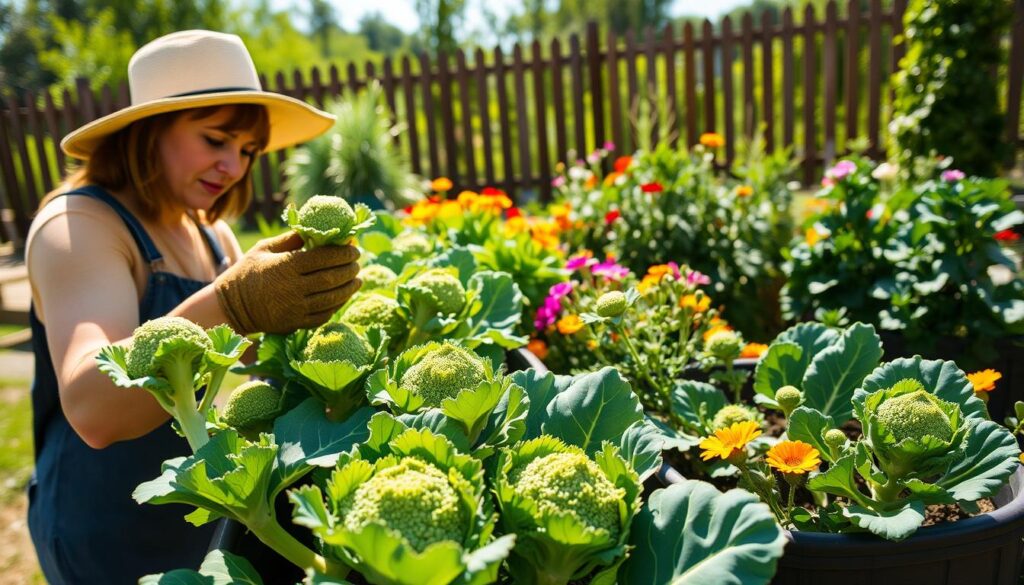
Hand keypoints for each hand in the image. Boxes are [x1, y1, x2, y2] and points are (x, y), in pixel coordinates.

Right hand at [214, 231, 360, 333]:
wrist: (231, 306)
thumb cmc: (248, 272)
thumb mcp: (264, 249)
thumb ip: (291, 239)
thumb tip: (317, 228)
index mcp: (285, 266)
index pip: (323, 258)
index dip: (342, 253)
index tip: (354, 249)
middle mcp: (292, 288)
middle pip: (331, 278)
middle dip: (349, 270)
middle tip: (358, 263)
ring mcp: (295, 309)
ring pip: (331, 299)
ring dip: (349, 289)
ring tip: (357, 280)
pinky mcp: (296, 323)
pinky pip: (324, 315)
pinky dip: (337, 305)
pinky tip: (343, 296)